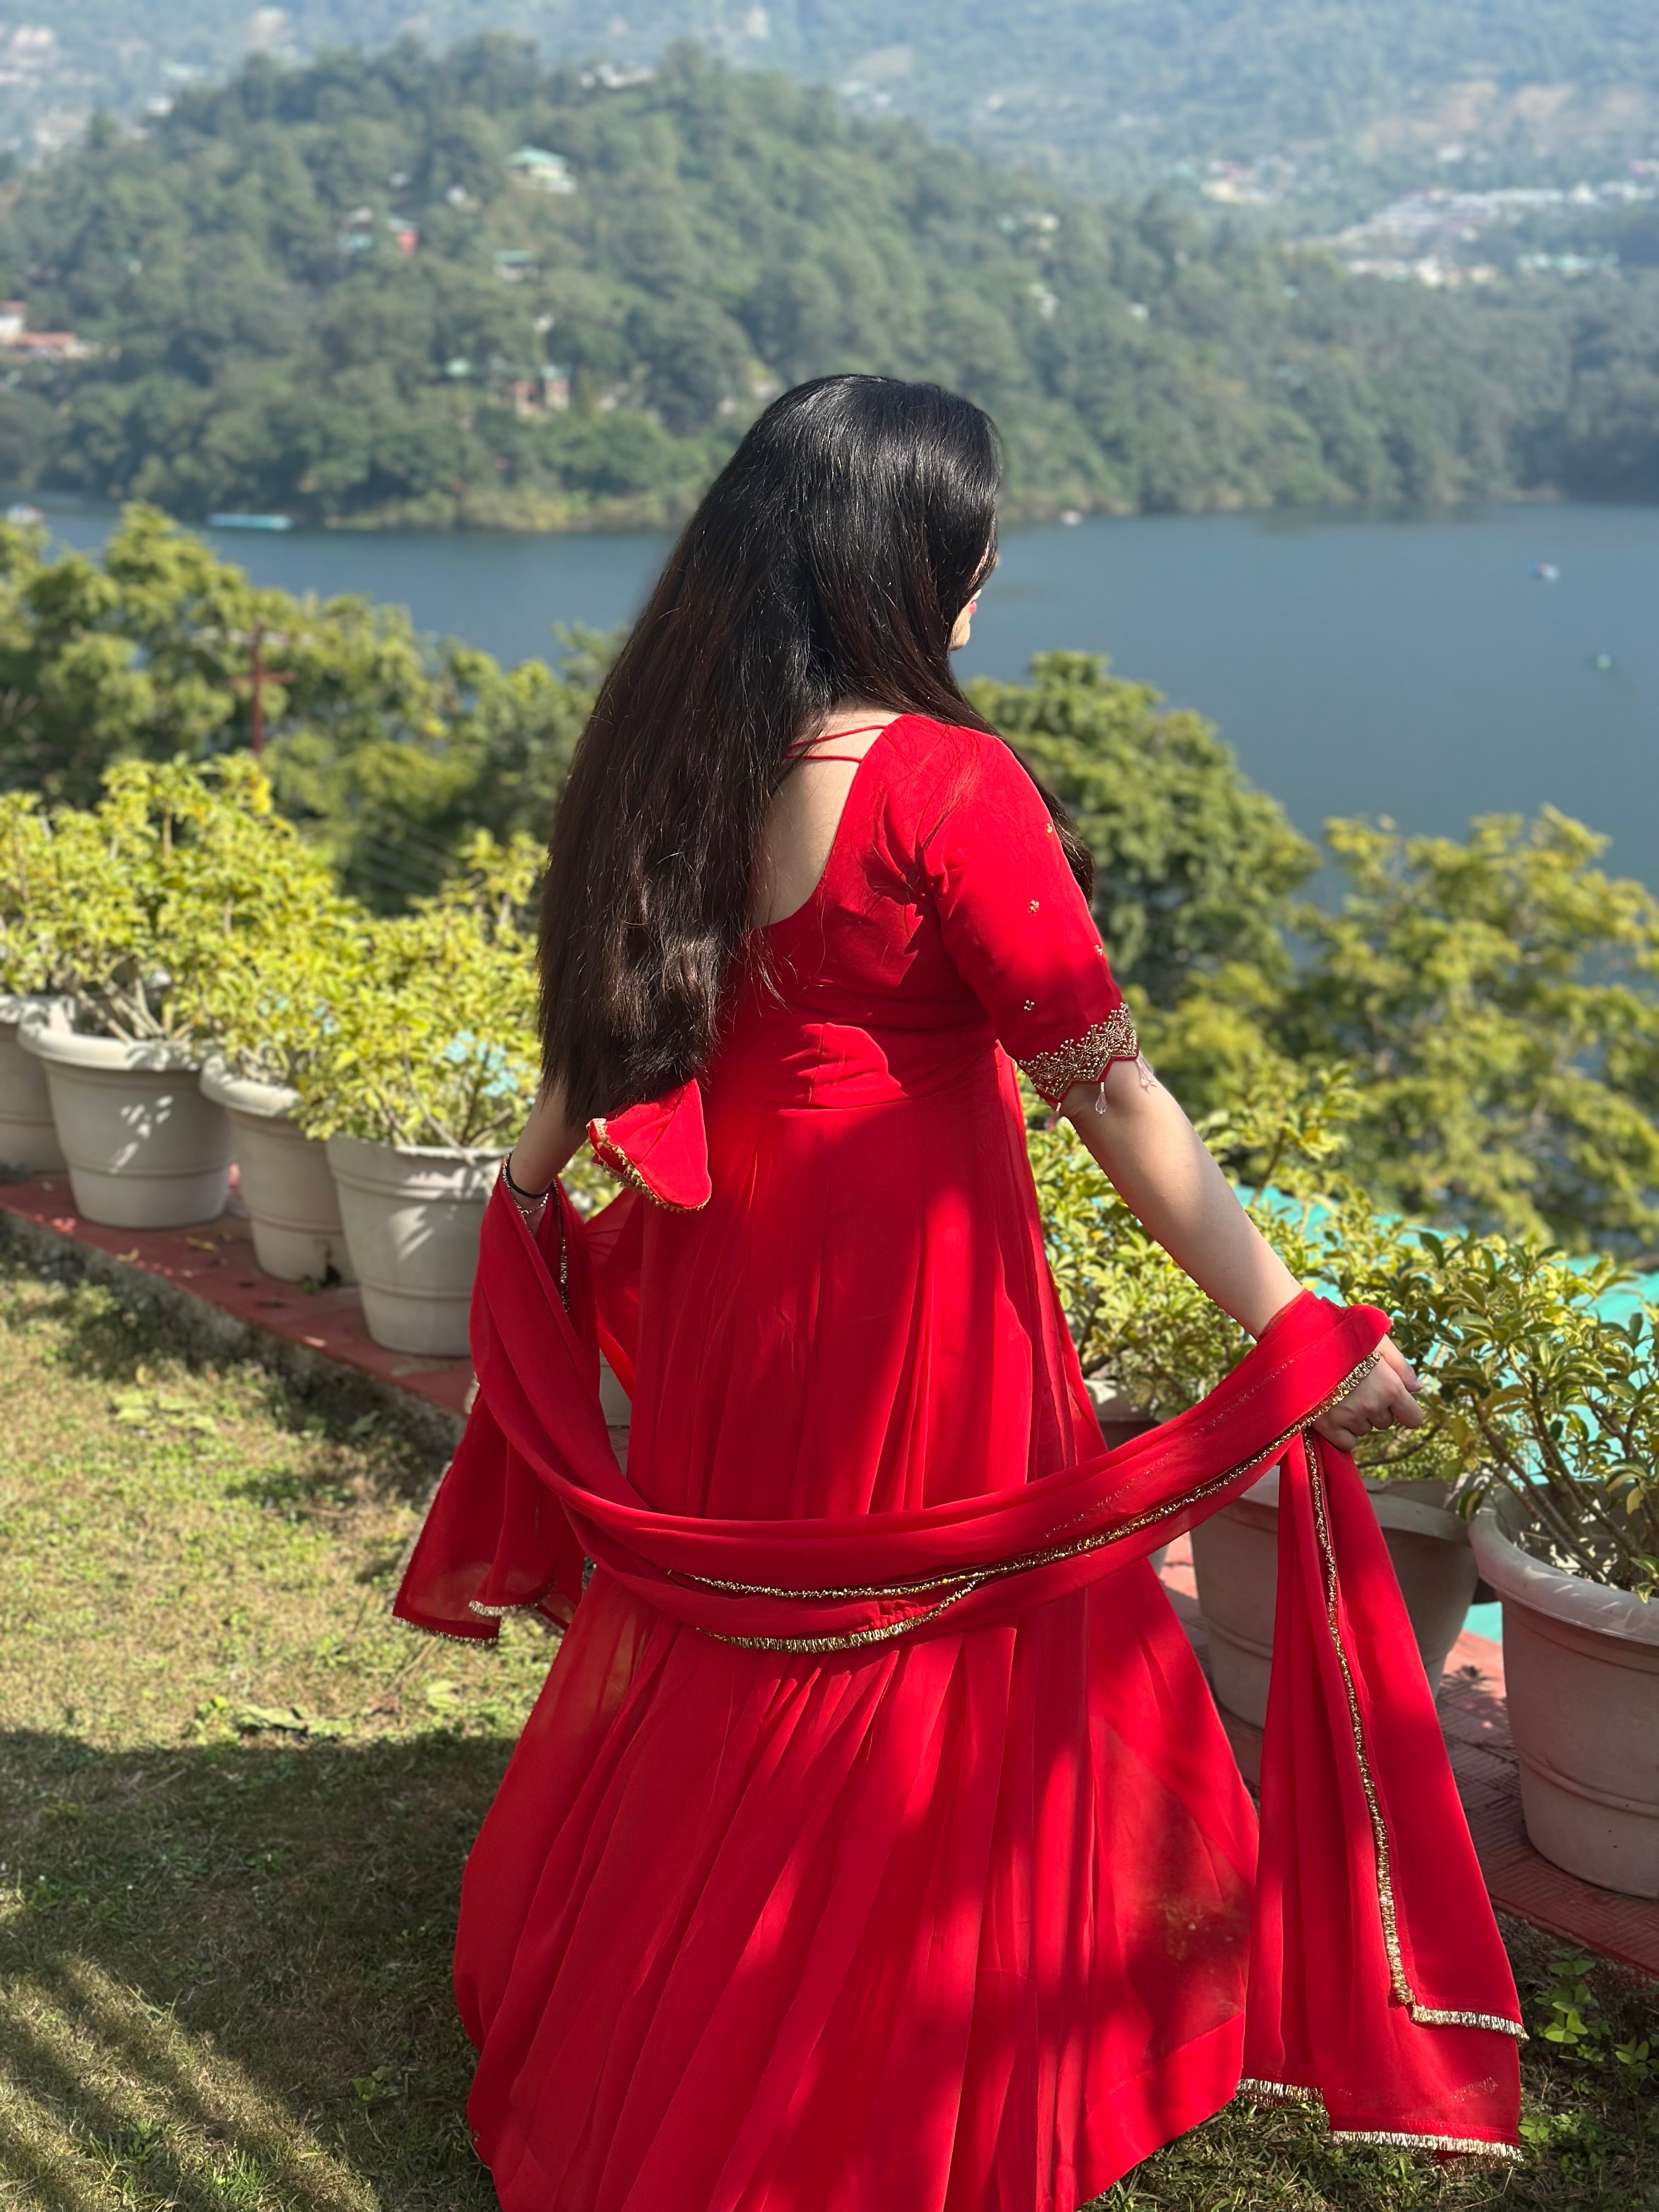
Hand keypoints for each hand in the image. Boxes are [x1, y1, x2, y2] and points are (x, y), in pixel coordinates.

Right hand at [1312, 1335, 1423, 1453]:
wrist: (1298, 1340)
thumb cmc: (1340, 1335)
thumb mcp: (1376, 1340)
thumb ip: (1400, 1365)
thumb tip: (1416, 1389)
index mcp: (1390, 1386)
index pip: (1413, 1418)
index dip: (1405, 1411)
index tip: (1394, 1404)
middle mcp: (1373, 1405)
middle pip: (1385, 1422)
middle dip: (1375, 1409)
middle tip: (1357, 1388)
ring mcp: (1349, 1417)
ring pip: (1364, 1430)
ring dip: (1357, 1418)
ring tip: (1340, 1395)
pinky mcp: (1327, 1426)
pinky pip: (1347, 1443)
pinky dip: (1342, 1432)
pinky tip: (1333, 1412)